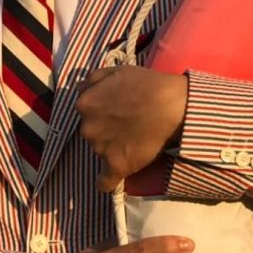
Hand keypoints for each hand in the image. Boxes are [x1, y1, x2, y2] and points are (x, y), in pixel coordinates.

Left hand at [76, 65, 187, 191]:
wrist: (172, 106)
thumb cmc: (147, 85)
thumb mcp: (116, 71)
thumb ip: (93, 80)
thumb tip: (80, 89)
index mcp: (84, 103)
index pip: (86, 110)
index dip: (101, 110)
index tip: (115, 110)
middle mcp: (87, 127)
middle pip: (91, 131)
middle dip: (104, 129)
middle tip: (125, 125)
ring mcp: (100, 149)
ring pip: (99, 151)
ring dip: (110, 148)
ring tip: (131, 141)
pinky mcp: (117, 166)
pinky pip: (104, 182)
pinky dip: (105, 182)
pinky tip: (108, 182)